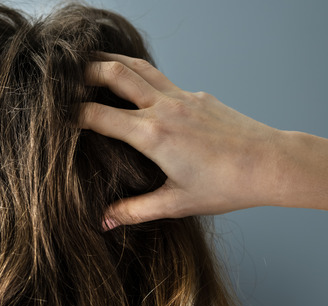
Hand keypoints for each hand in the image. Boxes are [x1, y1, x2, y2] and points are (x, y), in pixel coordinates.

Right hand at [81, 53, 285, 228]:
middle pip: (115, 73)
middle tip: (63, 74)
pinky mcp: (197, 95)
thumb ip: (134, 210)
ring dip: (112, 61)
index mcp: (153, 135)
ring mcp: (183, 97)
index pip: (98, 116)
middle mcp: (164, 108)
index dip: (71, 114)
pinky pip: (161, 78)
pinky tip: (136, 87)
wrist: (271, 164)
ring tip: (92, 62)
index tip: (56, 116)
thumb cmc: (226, 186)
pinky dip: (140, 76)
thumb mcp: (176, 203)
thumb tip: (104, 222)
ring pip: (139, 66)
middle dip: (85, 70)